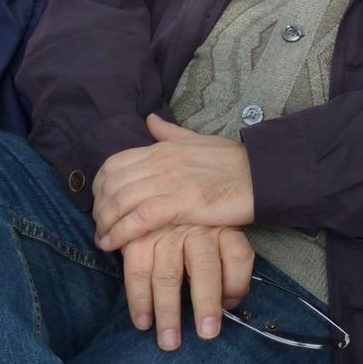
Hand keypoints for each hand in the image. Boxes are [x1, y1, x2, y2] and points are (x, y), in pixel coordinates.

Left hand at [93, 114, 254, 251]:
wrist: (264, 174)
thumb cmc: (234, 161)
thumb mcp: (198, 140)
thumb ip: (169, 133)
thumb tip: (149, 119)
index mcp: (163, 148)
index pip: (114, 164)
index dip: (99, 187)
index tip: (100, 204)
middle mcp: (161, 162)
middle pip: (111, 184)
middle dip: (98, 209)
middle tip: (100, 227)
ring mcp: (171, 182)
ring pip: (120, 201)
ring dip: (104, 224)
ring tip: (103, 240)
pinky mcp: (182, 203)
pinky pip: (140, 218)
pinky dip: (120, 232)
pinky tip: (112, 244)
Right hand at [121, 224, 254, 349]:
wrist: (154, 199)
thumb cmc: (196, 231)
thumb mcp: (219, 237)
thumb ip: (228, 267)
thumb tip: (230, 304)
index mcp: (223, 228)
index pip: (239, 255)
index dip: (238, 285)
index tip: (230, 307)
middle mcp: (197, 230)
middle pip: (205, 268)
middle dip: (206, 303)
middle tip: (208, 333)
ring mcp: (165, 235)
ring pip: (168, 277)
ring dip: (168, 312)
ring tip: (170, 342)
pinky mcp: (138, 240)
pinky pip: (137, 273)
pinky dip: (139, 301)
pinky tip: (143, 323)